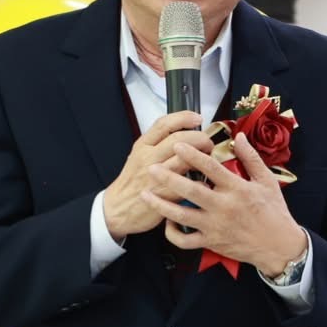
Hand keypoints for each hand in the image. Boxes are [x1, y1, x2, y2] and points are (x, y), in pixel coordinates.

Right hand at [101, 110, 215, 241]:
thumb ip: (156, 143)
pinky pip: (189, 182)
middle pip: (180, 139)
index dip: (184, 117)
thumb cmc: (131, 183)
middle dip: (200, 138)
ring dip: (203, 158)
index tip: (197, 118)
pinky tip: (203, 179)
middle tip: (207, 143)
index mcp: (142, 147)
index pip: (164, 124)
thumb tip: (181, 133)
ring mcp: (157, 176)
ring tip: (207, 159)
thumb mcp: (137, 156)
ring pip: (186, 159)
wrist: (118, 208)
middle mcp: (149, 158)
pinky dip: (201, 179)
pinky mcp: (165, 194)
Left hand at [140, 133, 306, 274]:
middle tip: (151, 167)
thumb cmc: (274, 211)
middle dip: (169, 178)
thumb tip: (239, 136)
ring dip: (161, 205)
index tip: (177, 144)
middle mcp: (223, 207)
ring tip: (146, 194)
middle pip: (191, 190)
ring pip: (182, 216)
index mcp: (237, 189)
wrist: (278, 246)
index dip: (192, 154)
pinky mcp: (211, 242)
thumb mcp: (267, 181)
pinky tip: (166, 221)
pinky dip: (172, 233)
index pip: (211, 168)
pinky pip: (185, 240)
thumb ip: (251, 158)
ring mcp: (215, 226)